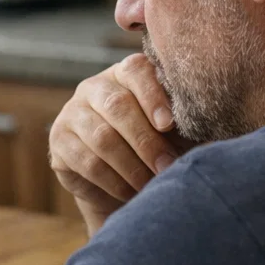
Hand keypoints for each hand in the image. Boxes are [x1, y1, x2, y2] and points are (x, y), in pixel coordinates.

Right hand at [48, 53, 185, 233]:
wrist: (122, 182)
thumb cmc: (158, 148)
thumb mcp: (174, 133)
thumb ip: (184, 122)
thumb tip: (205, 122)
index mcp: (127, 74)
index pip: (136, 71)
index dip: (152, 95)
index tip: (168, 124)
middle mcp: (95, 86)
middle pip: (117, 106)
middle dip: (146, 141)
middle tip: (167, 167)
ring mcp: (72, 112)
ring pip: (102, 138)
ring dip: (131, 166)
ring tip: (151, 185)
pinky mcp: (59, 141)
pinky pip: (86, 162)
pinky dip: (113, 182)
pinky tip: (130, 193)